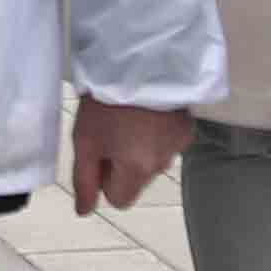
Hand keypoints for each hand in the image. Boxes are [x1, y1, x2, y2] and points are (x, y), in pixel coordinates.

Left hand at [72, 99, 193, 214]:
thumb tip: (84, 211)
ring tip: (128, 114)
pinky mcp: (187, 126)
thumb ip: (84, 180)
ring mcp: (179, 145)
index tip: (99, 150)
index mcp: (138, 170)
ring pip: (152, 159)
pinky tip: (147, 110)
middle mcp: (163, 164)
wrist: (141, 58)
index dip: (104, 179)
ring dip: (140, 146)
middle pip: (136, 179)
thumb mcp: (84, 140)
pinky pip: (166, 141)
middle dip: (123, 162)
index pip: (119, 199)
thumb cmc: (107, 100)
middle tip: (110, 128)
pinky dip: (156, 132)